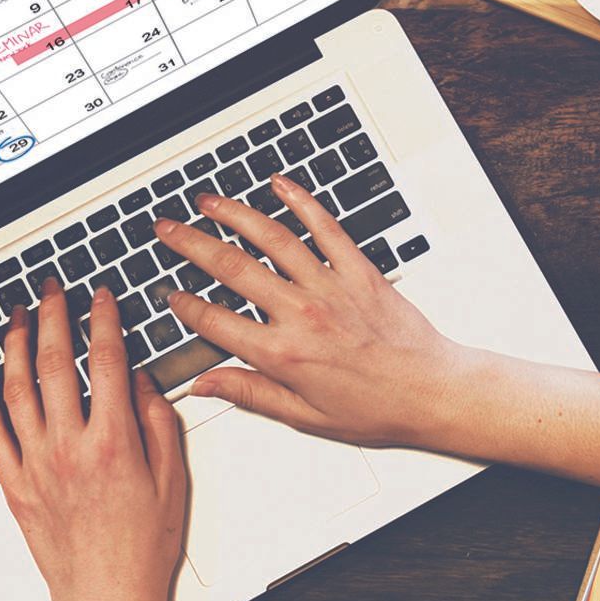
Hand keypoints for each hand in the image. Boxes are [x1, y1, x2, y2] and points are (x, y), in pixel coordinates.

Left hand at [0, 278, 186, 600]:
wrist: (107, 599)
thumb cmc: (143, 548)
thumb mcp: (173, 479)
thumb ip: (157, 422)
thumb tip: (141, 380)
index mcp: (114, 442)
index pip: (107, 361)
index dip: (104, 320)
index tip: (101, 297)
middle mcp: (70, 447)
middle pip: (56, 363)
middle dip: (55, 317)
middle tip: (54, 290)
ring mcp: (37, 465)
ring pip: (17, 389)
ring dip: (17, 345)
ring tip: (20, 316)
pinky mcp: (15, 485)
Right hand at [154, 171, 475, 449]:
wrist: (433, 391)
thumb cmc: (376, 408)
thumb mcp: (304, 416)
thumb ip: (249, 393)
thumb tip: (204, 385)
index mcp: (283, 354)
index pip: (215, 321)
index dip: (183, 306)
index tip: (167, 293)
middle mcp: (301, 313)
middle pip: (231, 268)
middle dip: (190, 244)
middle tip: (166, 229)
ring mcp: (329, 286)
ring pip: (272, 238)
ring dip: (234, 214)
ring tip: (208, 201)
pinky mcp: (358, 269)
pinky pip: (325, 226)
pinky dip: (301, 201)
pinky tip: (279, 184)